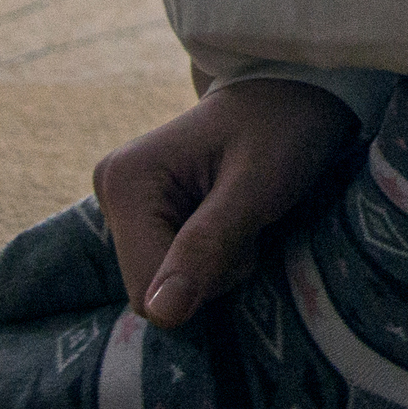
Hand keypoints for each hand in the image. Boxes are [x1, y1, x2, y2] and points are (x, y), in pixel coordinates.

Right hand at [93, 76, 363, 327]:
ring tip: (243, 215)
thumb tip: (160, 315)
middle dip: (213, 273)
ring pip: (167, 285)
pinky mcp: (145, 215)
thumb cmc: (283, 130)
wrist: (295, 93)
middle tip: (248, 221)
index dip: (207, 281)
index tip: (245, 232)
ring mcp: (127, 205)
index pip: (147, 292)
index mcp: (124, 182)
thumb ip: (207, 247)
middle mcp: (112, 192)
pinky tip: (231, 220)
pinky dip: (214, 257)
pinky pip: (174, 269)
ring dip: (218, 266)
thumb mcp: (256, 188)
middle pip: (154, 291)